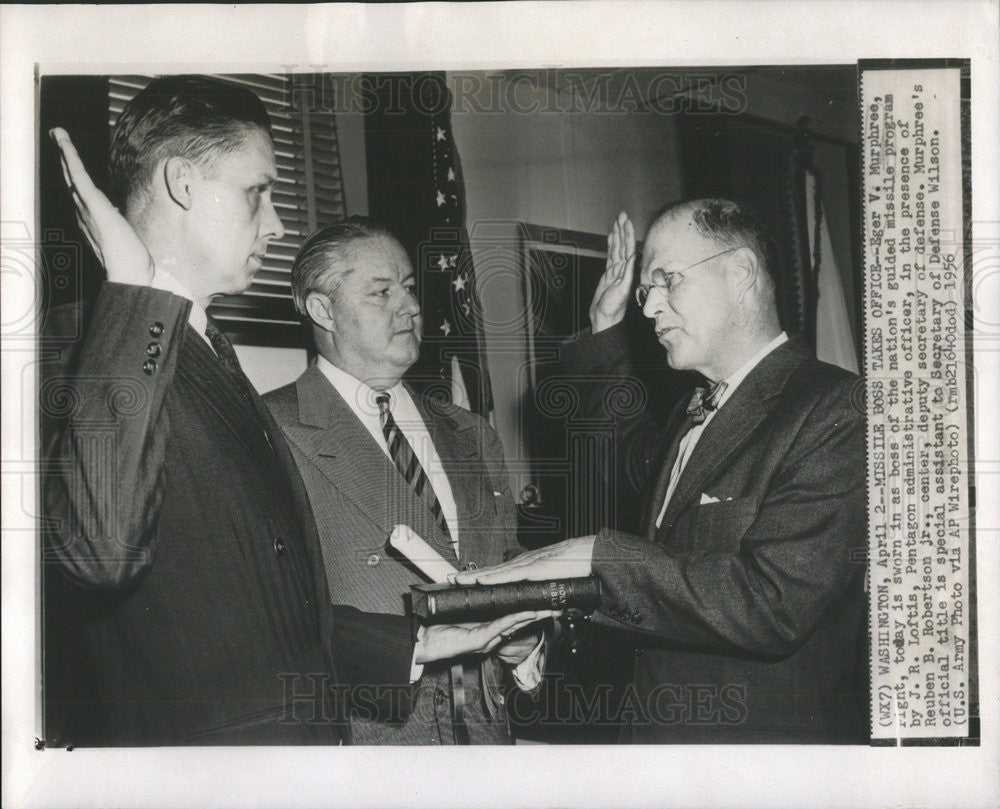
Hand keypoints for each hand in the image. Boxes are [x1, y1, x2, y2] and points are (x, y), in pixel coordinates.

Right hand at [50, 127, 153, 285]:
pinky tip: (65, 143)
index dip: (73, 175)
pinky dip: (71, 158)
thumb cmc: (130, 260)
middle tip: (58, 138)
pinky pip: (79, 176)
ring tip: (58, 134)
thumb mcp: (122, 236)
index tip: (70, 161)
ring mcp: (86, 208)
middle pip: (71, 180)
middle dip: (64, 158)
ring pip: (72, 174)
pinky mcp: (93, 204)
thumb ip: (115, 223)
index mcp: (91, 219)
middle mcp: (83, 212)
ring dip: (65, 152)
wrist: (128, 272)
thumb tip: (115, 213)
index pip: (80, 192)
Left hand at [414, 610, 555, 664]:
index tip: (544, 601)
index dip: (529, 610)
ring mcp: (485, 639)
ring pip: (513, 625)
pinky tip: (525, 613)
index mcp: (487, 628)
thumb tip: (482, 585)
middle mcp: (489, 635)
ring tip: (547, 609)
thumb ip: (473, 602)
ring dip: (531, 616)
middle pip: (518, 622)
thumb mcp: (460, 611)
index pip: (512, 618)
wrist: (421, 642)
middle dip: (538, 614)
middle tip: (555, 607)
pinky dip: (513, 619)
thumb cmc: (437, 627)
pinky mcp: (478, 641)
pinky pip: (499, 627)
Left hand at [450, 536, 596, 585]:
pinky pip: (506, 576)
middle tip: (450, 579)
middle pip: (490, 571)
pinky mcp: (531, 570)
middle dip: (469, 576)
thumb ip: (550, 596)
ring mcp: (525, 566)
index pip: (499, 573)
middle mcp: (522, 564)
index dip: (482, 576)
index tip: (466, 580)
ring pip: (493, 573)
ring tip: (455, 580)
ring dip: (473, 577)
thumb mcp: (558, 585)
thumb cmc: (576, 568)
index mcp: (527, 567)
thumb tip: (550, 609)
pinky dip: (490, 579)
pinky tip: (477, 581)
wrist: (589, 556)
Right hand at [589, 212, 635, 332]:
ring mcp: (616, 271)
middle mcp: (624, 269)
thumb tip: (633, 257)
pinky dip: (611, 245)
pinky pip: (610, 256)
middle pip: (623, 245)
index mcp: (628, 272)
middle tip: (621, 215)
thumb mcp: (622, 291)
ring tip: (617, 221)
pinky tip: (611, 237)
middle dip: (622, 229)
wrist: (604, 318)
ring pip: (617, 248)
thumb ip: (627, 274)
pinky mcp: (609, 274)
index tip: (627, 222)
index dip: (628, 234)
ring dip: (617, 234)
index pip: (628, 248)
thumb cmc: (613, 308)